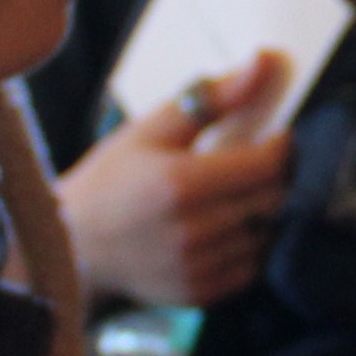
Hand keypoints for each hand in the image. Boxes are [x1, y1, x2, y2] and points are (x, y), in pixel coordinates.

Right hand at [57, 50, 293, 309]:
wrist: (73, 246)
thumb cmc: (113, 179)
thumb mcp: (151, 128)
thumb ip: (214, 97)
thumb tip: (265, 61)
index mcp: (181, 183)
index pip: (268, 165)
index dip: (281, 147)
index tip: (274, 137)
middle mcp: (193, 231)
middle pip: (272, 199)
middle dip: (271, 178)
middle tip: (251, 166)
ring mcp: (197, 268)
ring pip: (265, 233)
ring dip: (259, 213)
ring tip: (230, 198)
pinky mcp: (200, 294)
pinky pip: (250, 266)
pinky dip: (246, 246)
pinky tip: (218, 229)